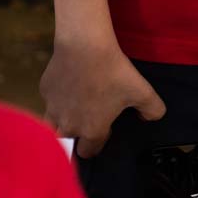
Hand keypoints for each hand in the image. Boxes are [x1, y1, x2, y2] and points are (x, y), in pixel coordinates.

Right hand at [40, 37, 166, 157]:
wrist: (85, 45)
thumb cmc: (113, 72)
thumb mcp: (142, 91)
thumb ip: (153, 110)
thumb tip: (149, 118)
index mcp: (92, 131)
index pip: (90, 151)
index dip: (98, 141)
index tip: (104, 125)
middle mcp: (69, 125)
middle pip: (68, 142)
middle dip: (77, 134)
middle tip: (88, 115)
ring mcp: (53, 108)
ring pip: (52, 126)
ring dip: (61, 121)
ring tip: (72, 106)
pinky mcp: (44, 90)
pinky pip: (50, 99)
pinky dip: (57, 96)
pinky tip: (68, 82)